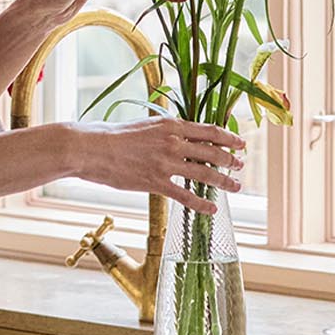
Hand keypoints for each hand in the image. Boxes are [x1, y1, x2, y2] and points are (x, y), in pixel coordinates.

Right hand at [70, 116, 245, 214]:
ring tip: (235, 186)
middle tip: (240, 165)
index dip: (228, 137)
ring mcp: (166, 164)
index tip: (240, 143)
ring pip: (204, 174)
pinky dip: (202, 204)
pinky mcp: (156, 183)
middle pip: (212, 152)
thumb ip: (166, 130)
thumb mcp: (146, 125)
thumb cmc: (115, 135)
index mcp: (171, 125)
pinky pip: (186, 196)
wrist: (94, 148)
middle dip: (230, 160)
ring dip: (223, 181)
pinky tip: (212, 208)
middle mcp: (174, 143)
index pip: (209, 131)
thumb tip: (181, 134)